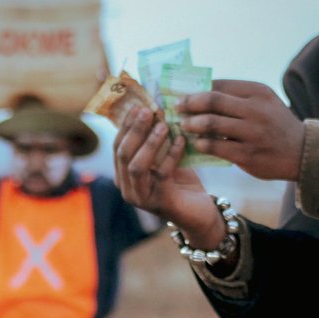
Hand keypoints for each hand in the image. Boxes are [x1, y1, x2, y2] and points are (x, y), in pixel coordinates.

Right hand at [113, 106, 223, 245]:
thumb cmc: (182, 182)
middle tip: (149, 110)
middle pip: (123, 155)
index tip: (139, 105)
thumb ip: (157, 140)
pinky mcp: (160, 203)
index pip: (117, 147)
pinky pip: (162, 174)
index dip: (126, 125)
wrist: (201, 212)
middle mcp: (128, 188)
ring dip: (149, 142)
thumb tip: (156, 108)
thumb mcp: (165, 157)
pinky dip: (171, 155)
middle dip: (135, 130)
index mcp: (124, 176)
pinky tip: (181, 140)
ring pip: (137, 166)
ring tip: (164, 125)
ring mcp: (142, 198)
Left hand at [177, 80, 304, 180]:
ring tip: (183, 125)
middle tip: (176, 107)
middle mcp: (255, 110)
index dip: (197, 88)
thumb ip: (237, 96)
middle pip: (213, 101)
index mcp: (257, 92)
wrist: (302, 152)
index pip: (219, 84)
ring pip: (212, 124)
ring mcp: (252, 133)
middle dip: (189, 103)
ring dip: (192, 124)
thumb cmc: (275, 124)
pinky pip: (216, 147)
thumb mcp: (263, 102)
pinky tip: (195, 144)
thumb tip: (201, 92)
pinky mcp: (247, 154)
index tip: (181, 93)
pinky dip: (201, 144)